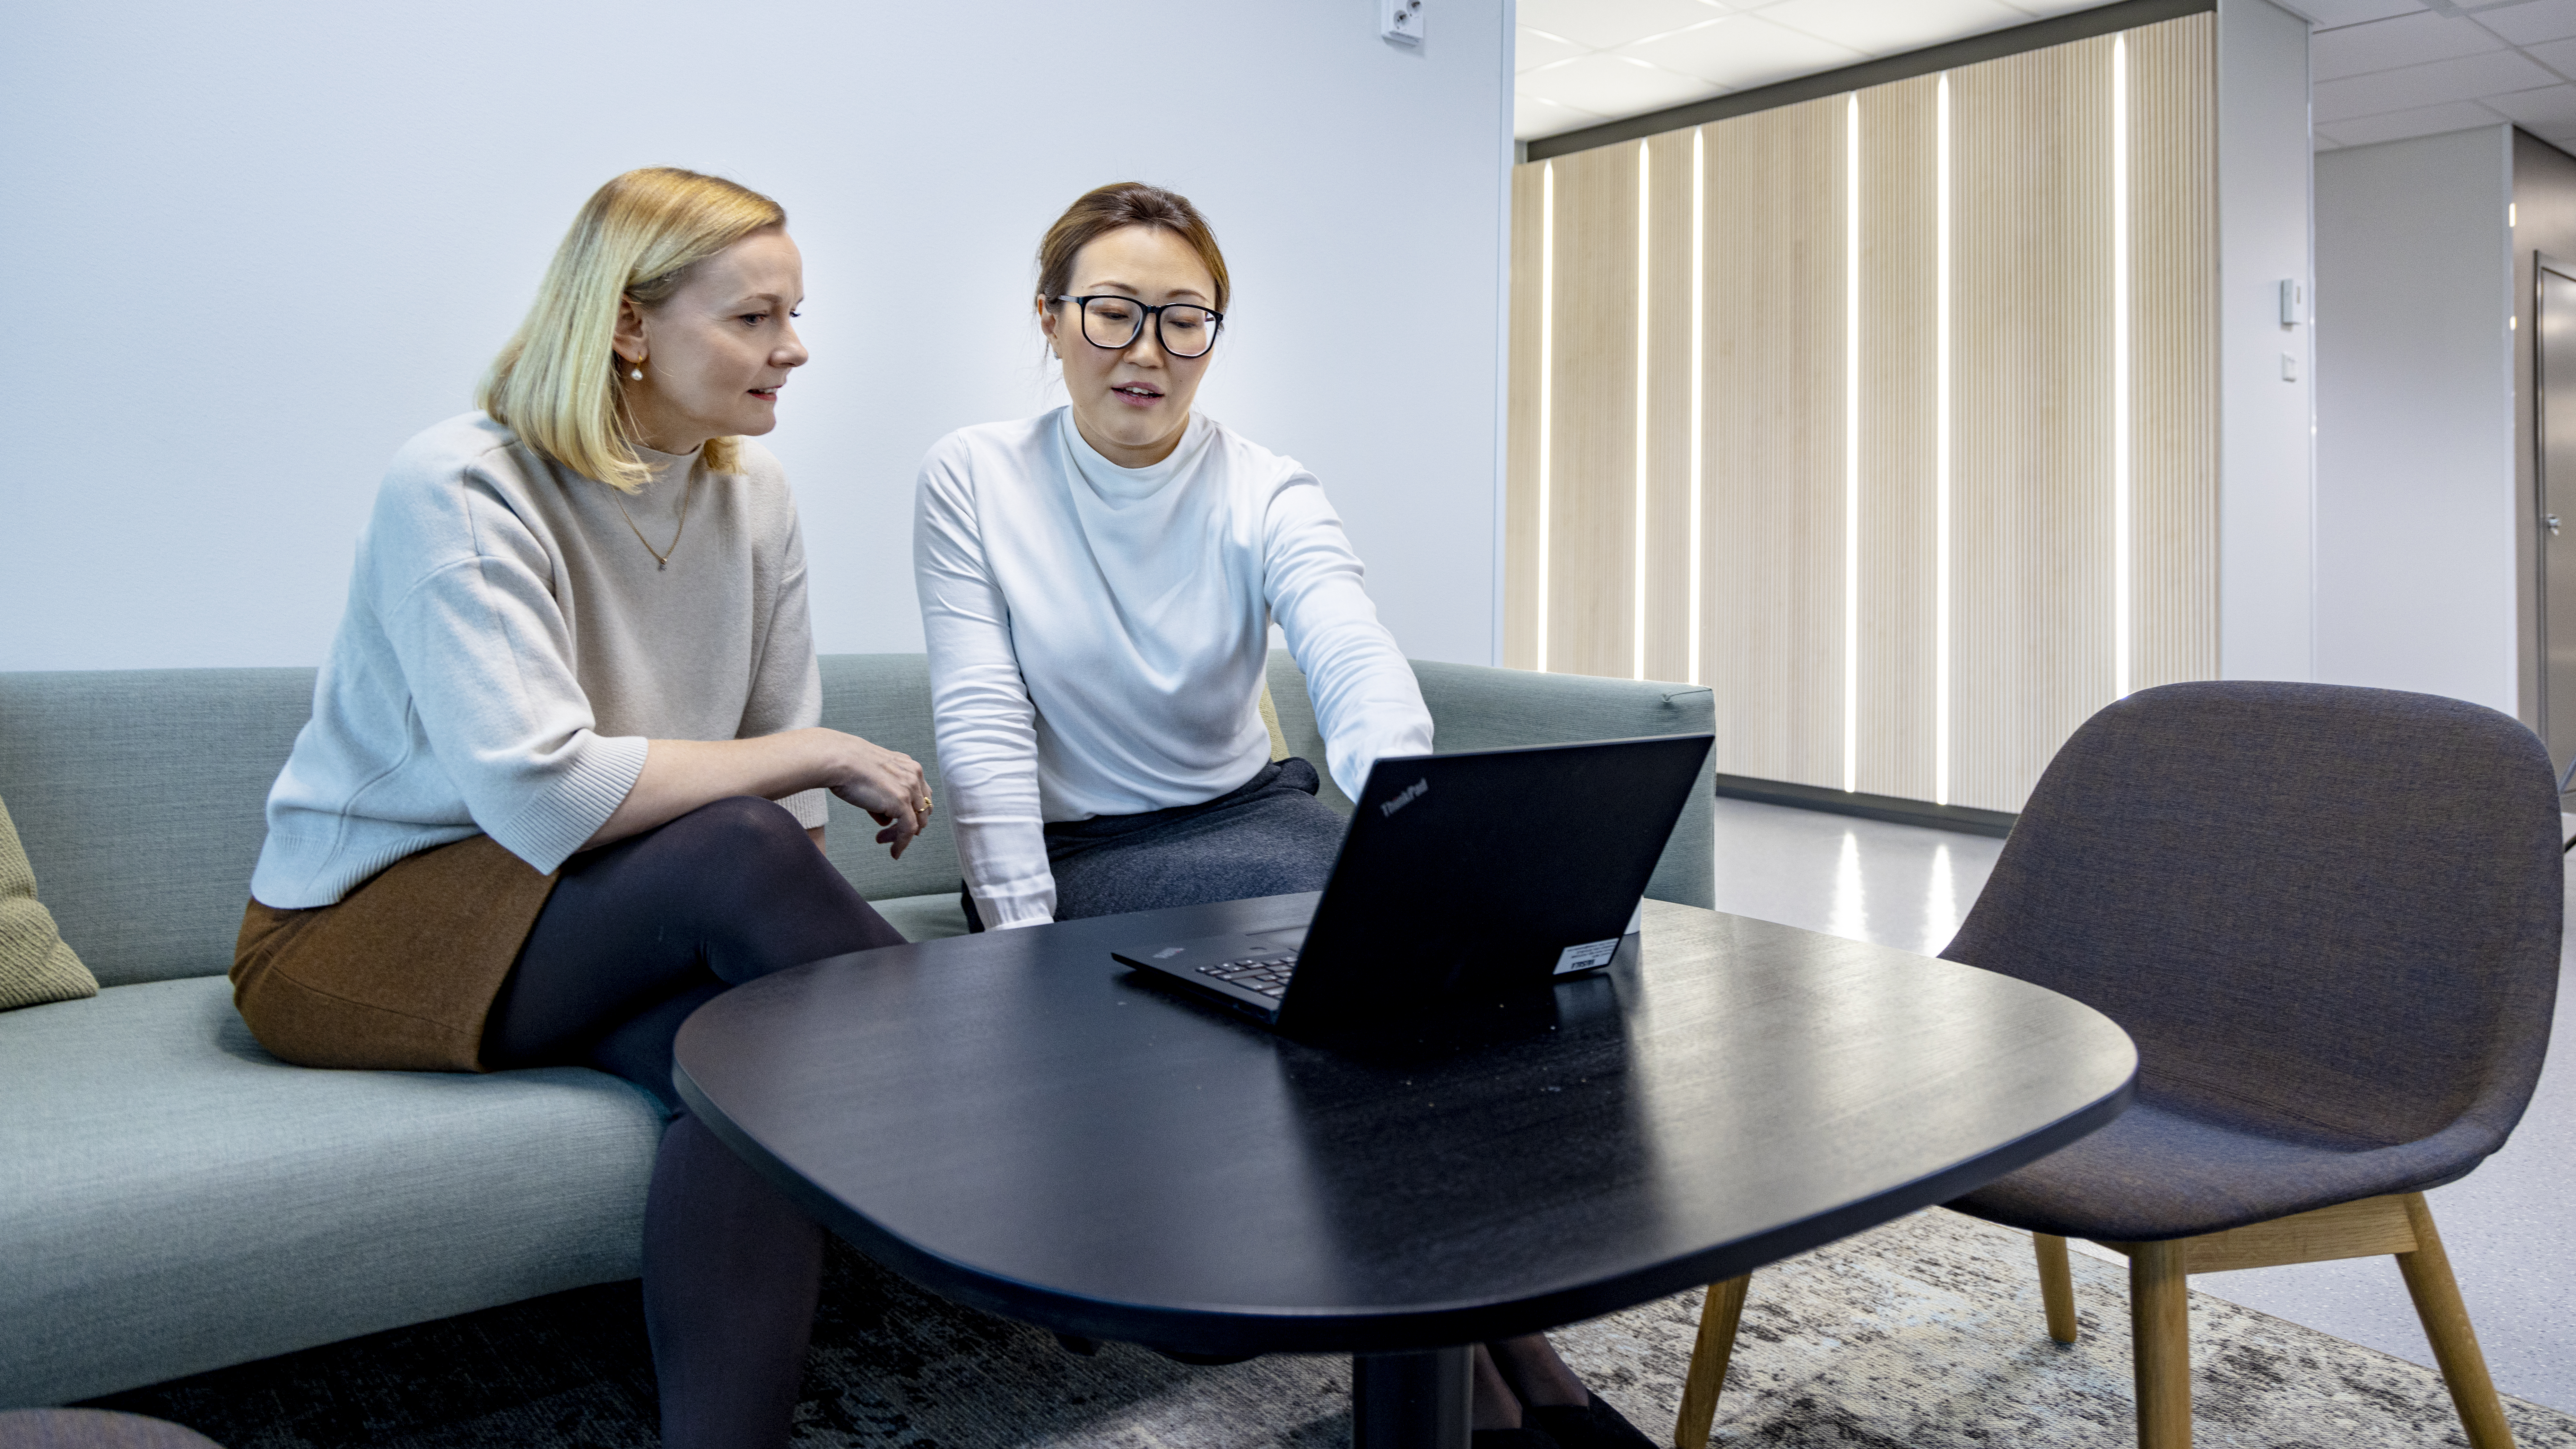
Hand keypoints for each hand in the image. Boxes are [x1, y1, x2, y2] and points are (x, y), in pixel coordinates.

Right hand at [822, 733, 932, 858]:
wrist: (837, 759)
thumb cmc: (846, 765)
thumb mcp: (873, 778)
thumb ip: (884, 796)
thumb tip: (886, 820)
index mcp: (908, 766)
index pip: (919, 795)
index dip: (911, 811)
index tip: (895, 822)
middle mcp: (914, 775)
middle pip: (921, 809)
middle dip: (908, 824)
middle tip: (889, 835)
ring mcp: (910, 788)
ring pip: (916, 821)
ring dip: (901, 836)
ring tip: (882, 841)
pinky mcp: (901, 802)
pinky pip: (908, 830)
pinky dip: (902, 844)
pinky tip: (894, 852)